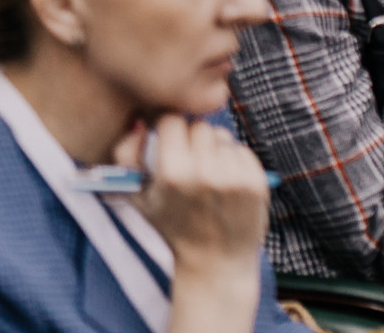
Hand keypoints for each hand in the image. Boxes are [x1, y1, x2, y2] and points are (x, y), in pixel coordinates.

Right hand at [120, 115, 269, 283]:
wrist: (215, 263)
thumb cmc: (171, 226)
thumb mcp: (136, 194)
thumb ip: (126, 153)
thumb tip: (140, 122)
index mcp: (173, 174)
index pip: (172, 120)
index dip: (168, 128)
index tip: (169, 141)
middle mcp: (206, 174)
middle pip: (198, 125)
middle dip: (191, 138)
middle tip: (188, 160)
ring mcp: (235, 178)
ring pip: (221, 135)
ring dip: (213, 148)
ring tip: (208, 174)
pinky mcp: (257, 183)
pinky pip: (242, 150)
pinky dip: (233, 159)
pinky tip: (226, 181)